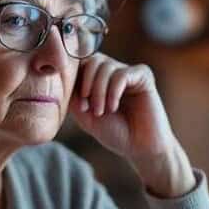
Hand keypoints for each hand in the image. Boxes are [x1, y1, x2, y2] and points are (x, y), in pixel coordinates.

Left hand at [69, 54, 193, 196]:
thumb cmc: (114, 132)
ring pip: (105, 66)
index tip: (80, 106)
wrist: (140, 148)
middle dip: (86, 84)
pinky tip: (113, 108)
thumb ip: (73, 93)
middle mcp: (114, 71)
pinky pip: (121, 74)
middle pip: (92, 59)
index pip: (81, 62)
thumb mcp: (84, 114)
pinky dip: (113, 92)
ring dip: (99, 91)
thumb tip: (64, 73)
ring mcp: (129, 72)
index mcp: (99, 78)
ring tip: (101, 112)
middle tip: (87, 108)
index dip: (75, 81)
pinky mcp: (143, 76)